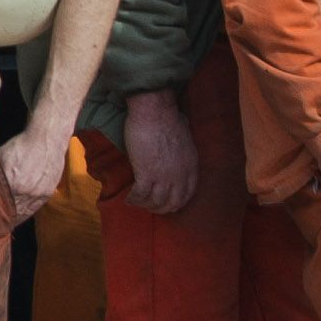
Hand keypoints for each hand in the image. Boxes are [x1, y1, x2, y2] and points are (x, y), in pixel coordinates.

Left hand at [0, 126, 72, 221]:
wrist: (47, 139)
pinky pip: (34, 208)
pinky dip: (26, 213)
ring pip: (23, 213)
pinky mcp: (48, 192)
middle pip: (11, 213)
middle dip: (2, 220)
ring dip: (14, 219)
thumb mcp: (0, 156)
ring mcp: (38, 193)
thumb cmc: (22, 145)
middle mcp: (26, 191)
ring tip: (6, 225)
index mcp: (12, 183)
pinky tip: (20, 216)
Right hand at [117, 90, 195, 214]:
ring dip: (146, 205)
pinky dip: (134, 200)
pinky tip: (128, 200)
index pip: (188, 193)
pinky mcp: (147, 174)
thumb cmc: (167, 117)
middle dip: (162, 208)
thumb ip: (183, 142)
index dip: (178, 202)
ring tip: (138, 203)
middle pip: (173, 203)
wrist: (155, 112)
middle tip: (151, 207)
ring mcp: (164, 177)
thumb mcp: (185, 135)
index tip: (169, 203)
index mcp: (191, 166)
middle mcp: (180, 175)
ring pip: (156, 202)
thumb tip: (182, 130)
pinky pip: (140, 195)